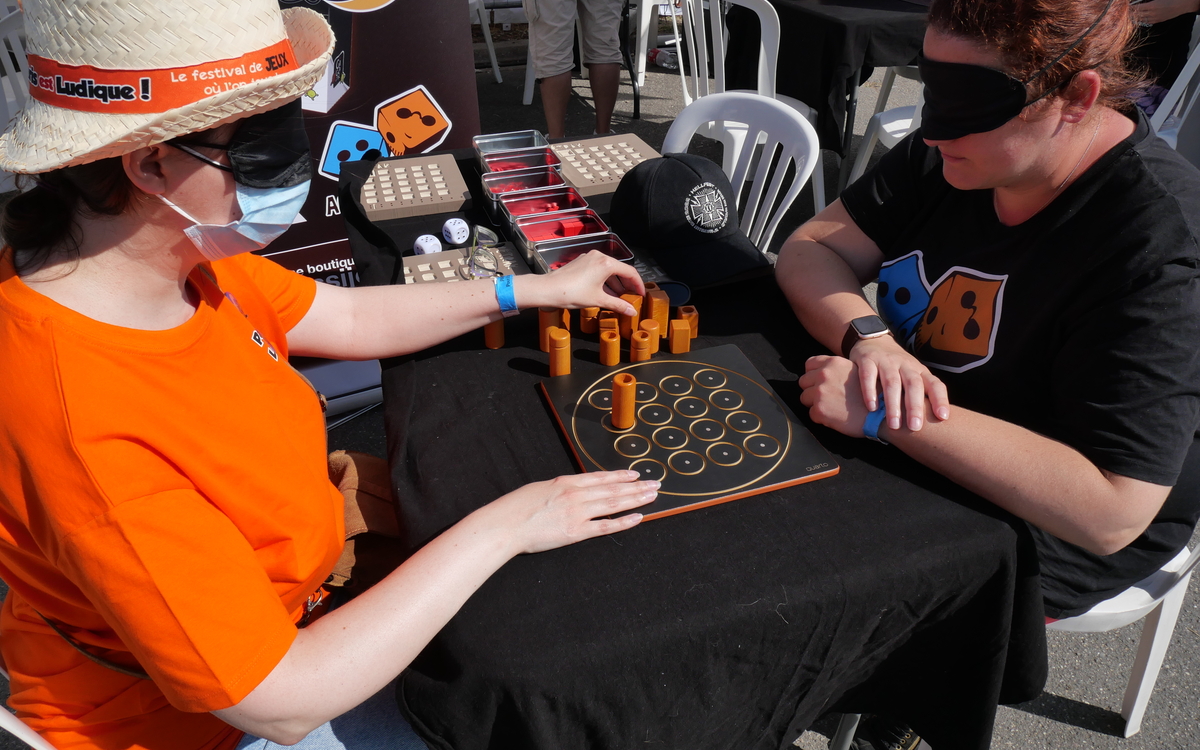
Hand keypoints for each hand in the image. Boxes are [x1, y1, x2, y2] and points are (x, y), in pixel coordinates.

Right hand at [490, 471, 657, 553]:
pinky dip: (624, 521)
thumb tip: (570, 490)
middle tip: (655, 484)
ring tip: (652, 496)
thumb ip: (558, 490)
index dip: (620, 475)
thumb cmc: (516, 508)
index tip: (635, 474)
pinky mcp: (576, 532)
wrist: (505, 524)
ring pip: (614, 503)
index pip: (600, 477)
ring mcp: (577, 513)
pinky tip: (638, 517)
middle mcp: (576, 495)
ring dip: (636, 499)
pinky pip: (605, 526)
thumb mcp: (539, 489)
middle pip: (613, 489)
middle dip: (636, 487)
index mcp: (566, 483)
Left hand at [517, 250, 645, 314]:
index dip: (638, 284)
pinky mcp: (581, 262)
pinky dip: (605, 279)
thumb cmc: (572, 293)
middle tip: (632, 296)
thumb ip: (618, 304)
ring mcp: (589, 258)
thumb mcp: (599, 300)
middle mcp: (599, 257)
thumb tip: (632, 311)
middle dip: (627, 284)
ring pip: (609, 269)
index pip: (630, 272)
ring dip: (616, 283)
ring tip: (619, 297)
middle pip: (620, 269)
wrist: (548, 289)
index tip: (641, 294)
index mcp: (606, 263)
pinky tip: (605, 291)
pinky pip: (599, 269)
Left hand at [798, 355, 872, 436]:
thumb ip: (838, 370)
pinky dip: (820, 417)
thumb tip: (825, 373)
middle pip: (803, 382)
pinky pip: (811, 414)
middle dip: (812, 389)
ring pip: (804, 398)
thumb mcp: (857, 370)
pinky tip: (835, 416)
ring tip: (832, 407)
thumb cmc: (873, 393)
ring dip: (815, 404)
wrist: (881, 413)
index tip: (819, 381)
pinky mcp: (819, 410)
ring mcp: (820, 393)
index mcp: (832, 363)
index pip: (809, 364)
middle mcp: (823, 375)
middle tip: (827, 397)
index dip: (813, 374)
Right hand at [847, 335, 948, 431]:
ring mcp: (886, 361)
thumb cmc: (896, 367)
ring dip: (893, 404)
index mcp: (919, 371)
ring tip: (894, 425)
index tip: (942, 417)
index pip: (934, 383)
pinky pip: (868, 376)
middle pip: (913, 384)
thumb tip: (933, 424)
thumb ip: (920, 394)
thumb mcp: (911, 376)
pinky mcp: (867, 360)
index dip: (940, 399)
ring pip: (892, 382)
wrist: (873, 340)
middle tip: (915, 427)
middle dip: (915, 406)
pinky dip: (870, 392)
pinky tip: (872, 407)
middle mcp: (905, 365)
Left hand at [1131, 0, 1199, 25]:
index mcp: (1151, 5)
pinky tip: (1139, 19)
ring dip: (1136, 18)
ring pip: (1141, 20)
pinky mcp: (1158, 21)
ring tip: (1131, 16)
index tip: (1129, 6)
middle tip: (1128, 12)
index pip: (1137, 8)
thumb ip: (1148, 0)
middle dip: (1132, 13)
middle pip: (1137, 15)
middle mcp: (1152, 13)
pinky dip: (1142, 20)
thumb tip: (1142, 1)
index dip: (1132, 7)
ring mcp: (1154, 18)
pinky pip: (1147, 22)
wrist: (1180, 5)